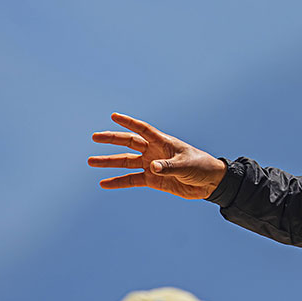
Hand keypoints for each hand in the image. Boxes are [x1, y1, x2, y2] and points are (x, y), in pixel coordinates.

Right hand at [89, 113, 226, 199]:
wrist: (209, 183)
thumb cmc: (200, 167)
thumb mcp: (185, 165)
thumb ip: (168, 167)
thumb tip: (152, 167)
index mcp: (163, 142)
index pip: (143, 129)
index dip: (129, 122)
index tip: (114, 116)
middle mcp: (154, 152)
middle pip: (129, 143)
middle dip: (112, 140)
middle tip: (95, 137)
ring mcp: (151, 166)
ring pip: (126, 162)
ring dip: (109, 162)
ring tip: (91, 162)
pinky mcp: (153, 180)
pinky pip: (131, 180)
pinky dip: (118, 182)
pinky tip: (104, 184)